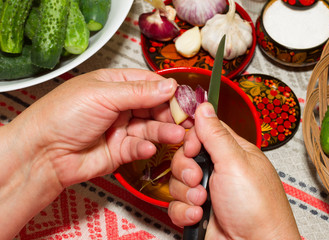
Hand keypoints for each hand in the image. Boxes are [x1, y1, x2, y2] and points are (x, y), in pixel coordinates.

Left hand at [0, 68, 185, 238]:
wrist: (43, 154)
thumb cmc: (62, 116)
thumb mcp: (102, 95)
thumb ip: (138, 92)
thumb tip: (169, 86)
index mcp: (115, 85)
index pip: (150, 83)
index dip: (168, 91)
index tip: (184, 99)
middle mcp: (121, 106)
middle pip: (155, 107)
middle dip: (171, 114)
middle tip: (186, 121)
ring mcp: (122, 128)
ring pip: (151, 128)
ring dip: (164, 132)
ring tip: (177, 135)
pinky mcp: (121, 150)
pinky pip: (140, 147)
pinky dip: (145, 148)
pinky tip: (146, 148)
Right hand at [168, 102, 300, 239]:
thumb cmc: (258, 208)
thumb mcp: (235, 163)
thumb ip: (216, 134)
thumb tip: (204, 106)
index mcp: (232, 152)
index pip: (203, 132)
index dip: (191, 139)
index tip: (192, 148)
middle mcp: (218, 169)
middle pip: (184, 156)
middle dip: (186, 169)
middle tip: (199, 178)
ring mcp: (207, 190)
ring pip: (177, 181)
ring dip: (186, 193)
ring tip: (203, 201)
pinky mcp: (196, 209)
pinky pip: (175, 204)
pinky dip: (184, 211)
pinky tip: (199, 215)